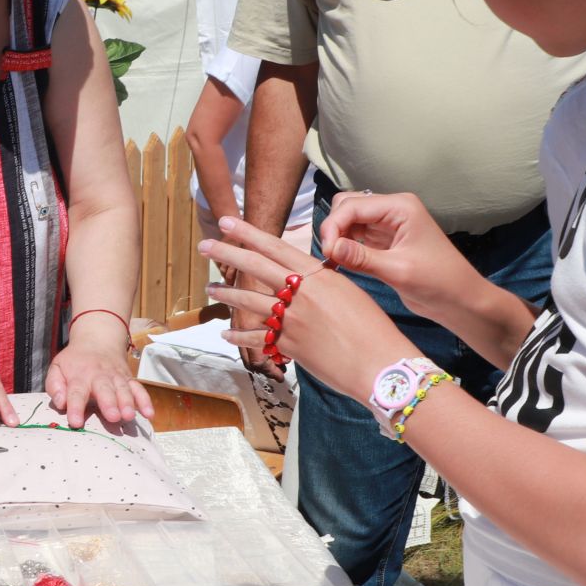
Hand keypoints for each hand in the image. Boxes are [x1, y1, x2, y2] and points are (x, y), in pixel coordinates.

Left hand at [45, 324, 153, 427]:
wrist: (97, 340)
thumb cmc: (75, 361)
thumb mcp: (57, 367)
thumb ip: (55, 385)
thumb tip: (60, 403)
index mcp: (78, 376)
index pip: (76, 392)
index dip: (75, 407)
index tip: (76, 422)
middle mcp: (99, 376)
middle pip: (104, 390)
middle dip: (109, 404)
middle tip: (113, 417)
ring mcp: (116, 377)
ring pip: (123, 390)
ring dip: (127, 403)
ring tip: (129, 416)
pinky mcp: (129, 379)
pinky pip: (138, 389)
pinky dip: (145, 400)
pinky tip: (149, 413)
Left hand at [201, 218, 416, 400]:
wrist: (381, 364)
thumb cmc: (372, 328)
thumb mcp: (348, 292)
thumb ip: (321, 283)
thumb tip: (300, 280)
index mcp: (318, 276)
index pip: (276, 247)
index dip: (248, 233)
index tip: (228, 222)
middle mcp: (302, 294)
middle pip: (256, 268)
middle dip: (228, 254)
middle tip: (205, 245)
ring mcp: (293, 320)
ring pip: (250, 302)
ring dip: (228, 295)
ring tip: (211, 288)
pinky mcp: (289, 345)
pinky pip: (257, 338)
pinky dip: (239, 337)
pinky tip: (226, 334)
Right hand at [313, 196, 481, 324]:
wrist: (460, 300)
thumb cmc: (438, 282)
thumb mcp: (397, 270)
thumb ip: (361, 258)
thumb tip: (329, 249)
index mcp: (400, 207)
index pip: (353, 206)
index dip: (334, 226)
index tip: (326, 252)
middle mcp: (392, 210)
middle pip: (347, 206)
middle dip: (334, 228)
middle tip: (329, 255)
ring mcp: (388, 224)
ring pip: (349, 220)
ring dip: (337, 237)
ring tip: (333, 260)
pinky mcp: (384, 240)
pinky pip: (356, 236)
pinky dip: (344, 246)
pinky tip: (340, 262)